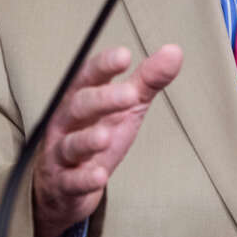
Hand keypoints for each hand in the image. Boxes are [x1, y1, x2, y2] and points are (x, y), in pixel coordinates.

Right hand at [32, 44, 182, 236]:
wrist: (66, 185)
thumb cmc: (96, 134)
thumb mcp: (125, 106)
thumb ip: (147, 80)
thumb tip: (175, 51)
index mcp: (81, 98)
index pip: (88, 76)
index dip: (104, 65)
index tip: (124, 55)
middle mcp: (66, 122)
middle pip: (79, 106)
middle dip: (102, 99)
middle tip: (129, 95)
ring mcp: (62, 154)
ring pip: (71, 144)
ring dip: (87, 140)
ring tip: (106, 136)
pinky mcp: (64, 184)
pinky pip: (71, 181)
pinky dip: (84, 179)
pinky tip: (99, 176)